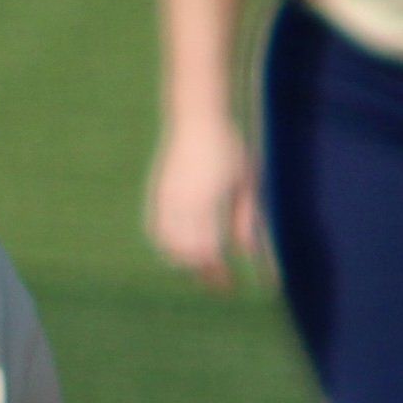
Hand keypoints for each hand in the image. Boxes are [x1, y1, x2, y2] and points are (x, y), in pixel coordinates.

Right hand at [143, 117, 263, 288]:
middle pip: (186, 253)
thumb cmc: (228, 148)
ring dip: (185, 261)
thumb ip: (245, 217)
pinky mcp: (156, 194)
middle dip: (203, 273)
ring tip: (204, 267)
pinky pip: (156, 230)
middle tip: (220, 282)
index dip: (217, 273)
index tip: (229, 284)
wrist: (195, 118)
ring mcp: (165, 198)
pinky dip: (167, 246)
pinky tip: (181, 251)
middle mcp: (182, 201)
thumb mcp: (245, 181)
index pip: (208, 250)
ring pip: (167, 245)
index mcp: (206, 199)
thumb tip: (247, 253)